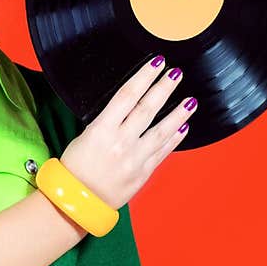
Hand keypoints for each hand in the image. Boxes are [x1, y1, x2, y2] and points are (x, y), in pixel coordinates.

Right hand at [59, 57, 194, 207]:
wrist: (76, 202)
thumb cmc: (75, 169)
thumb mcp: (85, 137)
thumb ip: (107, 123)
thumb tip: (127, 106)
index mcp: (101, 130)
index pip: (127, 96)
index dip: (144, 77)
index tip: (156, 63)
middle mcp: (120, 142)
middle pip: (147, 109)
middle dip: (163, 88)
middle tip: (176, 73)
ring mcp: (134, 159)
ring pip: (161, 131)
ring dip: (178, 113)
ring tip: (191, 100)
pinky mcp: (142, 173)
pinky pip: (162, 152)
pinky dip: (174, 139)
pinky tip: (183, 126)